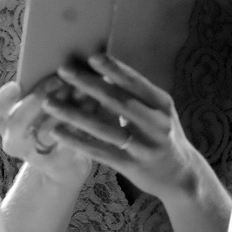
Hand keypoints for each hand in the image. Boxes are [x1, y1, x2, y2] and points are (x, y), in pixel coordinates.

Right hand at [0, 79, 92, 184]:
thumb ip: (47, 82)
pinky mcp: (59, 164)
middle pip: (18, 123)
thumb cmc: (53, 117)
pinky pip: (71, 143)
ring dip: (65, 109)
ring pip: (47, 132)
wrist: (67, 162)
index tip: (15, 86)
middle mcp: (14, 140)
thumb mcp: (44, 100)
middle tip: (59, 80)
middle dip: (38, 99)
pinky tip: (95, 104)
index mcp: (3, 122)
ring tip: (82, 89)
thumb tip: (65, 59)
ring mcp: (35, 156)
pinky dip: (83, 121)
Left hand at [43, 54, 200, 202]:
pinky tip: (58, 132)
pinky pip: (99, 151)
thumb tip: (106, 70)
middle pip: (117, 101)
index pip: (136, 83)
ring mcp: (143, 146)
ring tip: (50, 103)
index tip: (92, 56)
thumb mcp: (160, 112)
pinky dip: (77, 141)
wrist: (181, 175)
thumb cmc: (164, 136)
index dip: (114, 69)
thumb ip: (138, 95)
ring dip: (74, 114)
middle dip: (88, 84)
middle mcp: (156, 123)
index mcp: (162, 104)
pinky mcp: (131, 165)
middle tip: (64, 70)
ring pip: (104, 128)